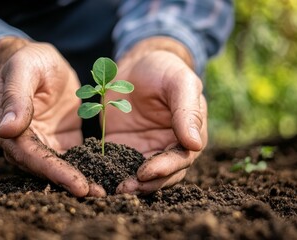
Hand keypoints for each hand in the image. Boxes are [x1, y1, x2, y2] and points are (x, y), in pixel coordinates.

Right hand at [0, 38, 104, 196]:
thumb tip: (6, 130)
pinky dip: (85, 168)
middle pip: (43, 167)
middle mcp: (19, 142)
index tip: (77, 185)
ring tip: (103, 193)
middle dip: (69, 182)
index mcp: (4, 127)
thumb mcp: (23, 70)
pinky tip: (103, 177)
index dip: (53, 171)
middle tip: (97, 195)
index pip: (28, 155)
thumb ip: (16, 97)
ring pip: (56, 168)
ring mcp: (39, 144)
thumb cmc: (28, 61)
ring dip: (78, 180)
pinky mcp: (57, 142)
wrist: (39, 61)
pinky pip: (70, 158)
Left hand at [105, 37, 207, 194]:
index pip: (181, 159)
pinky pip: (119, 165)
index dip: (165, 168)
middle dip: (146, 184)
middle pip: (162, 175)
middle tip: (126, 189)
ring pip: (142, 176)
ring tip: (114, 190)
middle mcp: (169, 148)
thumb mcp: (179, 82)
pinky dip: (112, 174)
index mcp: (189, 134)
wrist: (136, 65)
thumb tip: (195, 144)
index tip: (145, 172)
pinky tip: (101, 180)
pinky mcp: (124, 149)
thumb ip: (187, 110)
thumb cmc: (163, 69)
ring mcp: (146, 150)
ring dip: (130, 184)